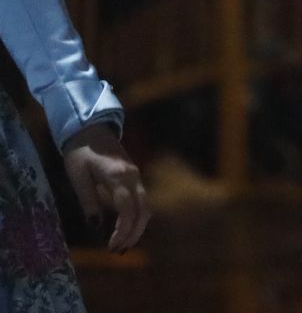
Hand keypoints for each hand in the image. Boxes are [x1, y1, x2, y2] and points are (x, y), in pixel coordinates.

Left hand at [61, 124, 149, 252]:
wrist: (91, 129)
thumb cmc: (80, 153)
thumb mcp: (78, 177)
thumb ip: (89, 201)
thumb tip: (96, 226)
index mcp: (119, 176)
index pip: (127, 209)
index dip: (123, 230)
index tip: (112, 247)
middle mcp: (133, 177)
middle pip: (143, 210)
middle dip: (133, 233)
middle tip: (118, 251)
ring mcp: (136, 176)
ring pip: (146, 206)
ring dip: (138, 227)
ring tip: (123, 245)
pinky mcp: (135, 177)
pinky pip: (142, 201)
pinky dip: (137, 217)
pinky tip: (125, 228)